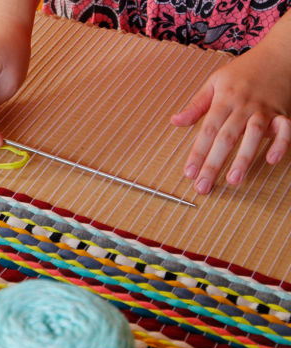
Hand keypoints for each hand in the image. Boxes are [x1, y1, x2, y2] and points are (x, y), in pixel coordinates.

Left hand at [171, 45, 290, 194]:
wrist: (278, 54)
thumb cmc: (243, 71)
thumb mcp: (214, 83)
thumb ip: (196, 105)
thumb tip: (175, 121)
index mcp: (223, 101)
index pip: (207, 131)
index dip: (197, 153)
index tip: (189, 173)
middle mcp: (242, 107)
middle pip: (226, 138)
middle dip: (213, 164)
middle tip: (203, 186)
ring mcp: (263, 110)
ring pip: (253, 135)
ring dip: (244, 158)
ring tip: (233, 180)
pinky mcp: (282, 113)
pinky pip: (285, 129)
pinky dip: (281, 144)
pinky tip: (272, 160)